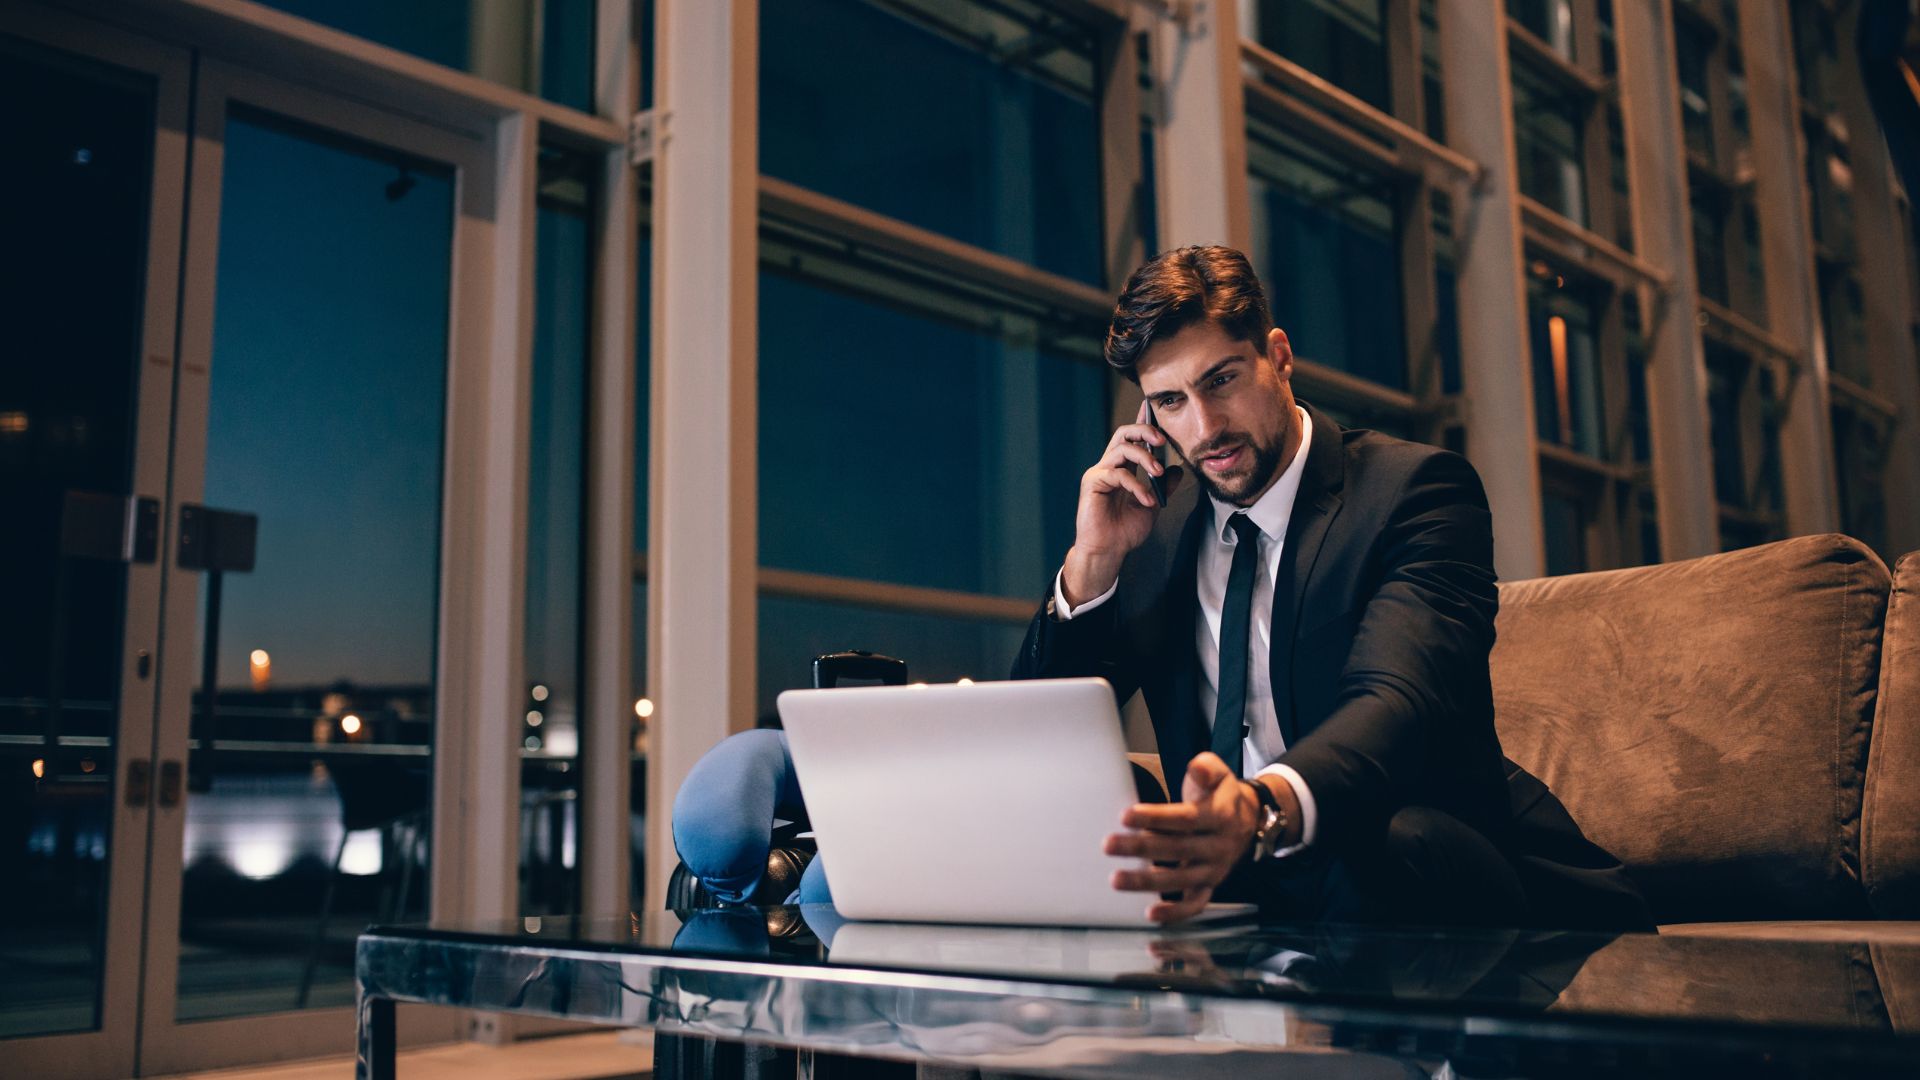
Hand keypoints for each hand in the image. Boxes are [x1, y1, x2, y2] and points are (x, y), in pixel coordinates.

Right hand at [1062, 400, 1183, 604]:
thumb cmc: (1124, 531)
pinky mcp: (1093, 483)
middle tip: (1162, 439)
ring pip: (1122, 449)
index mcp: (1121, 469)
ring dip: (1144, 457)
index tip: (1151, 408)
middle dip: (1144, 430)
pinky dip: (1137, 486)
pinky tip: (1147, 500)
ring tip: (1158, 472)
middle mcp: (1109, 466)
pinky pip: (1118, 474)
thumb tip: (1177, 469)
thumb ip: (1163, 487)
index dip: (1141, 422)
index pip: (1132, 439)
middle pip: (1123, 434)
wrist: (1108, 551)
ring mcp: (1099, 473)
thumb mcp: (1151, 505)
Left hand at [1104, 752, 1256, 923]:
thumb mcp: (1219, 773)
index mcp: (1219, 817)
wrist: (1248, 821)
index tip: (1125, 816)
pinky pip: (1194, 905)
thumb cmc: (1221, 795)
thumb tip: (1196, 769)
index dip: (1155, 818)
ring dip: (1147, 882)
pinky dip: (1174, 913)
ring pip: (1180, 880)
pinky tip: (1149, 914)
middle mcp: (1217, 846)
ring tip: (1116, 879)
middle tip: (1108, 845)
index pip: (1184, 819)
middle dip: (1140, 848)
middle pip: (1177, 849)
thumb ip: (1206, 768)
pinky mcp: (1209, 887)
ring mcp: (1213, 870)